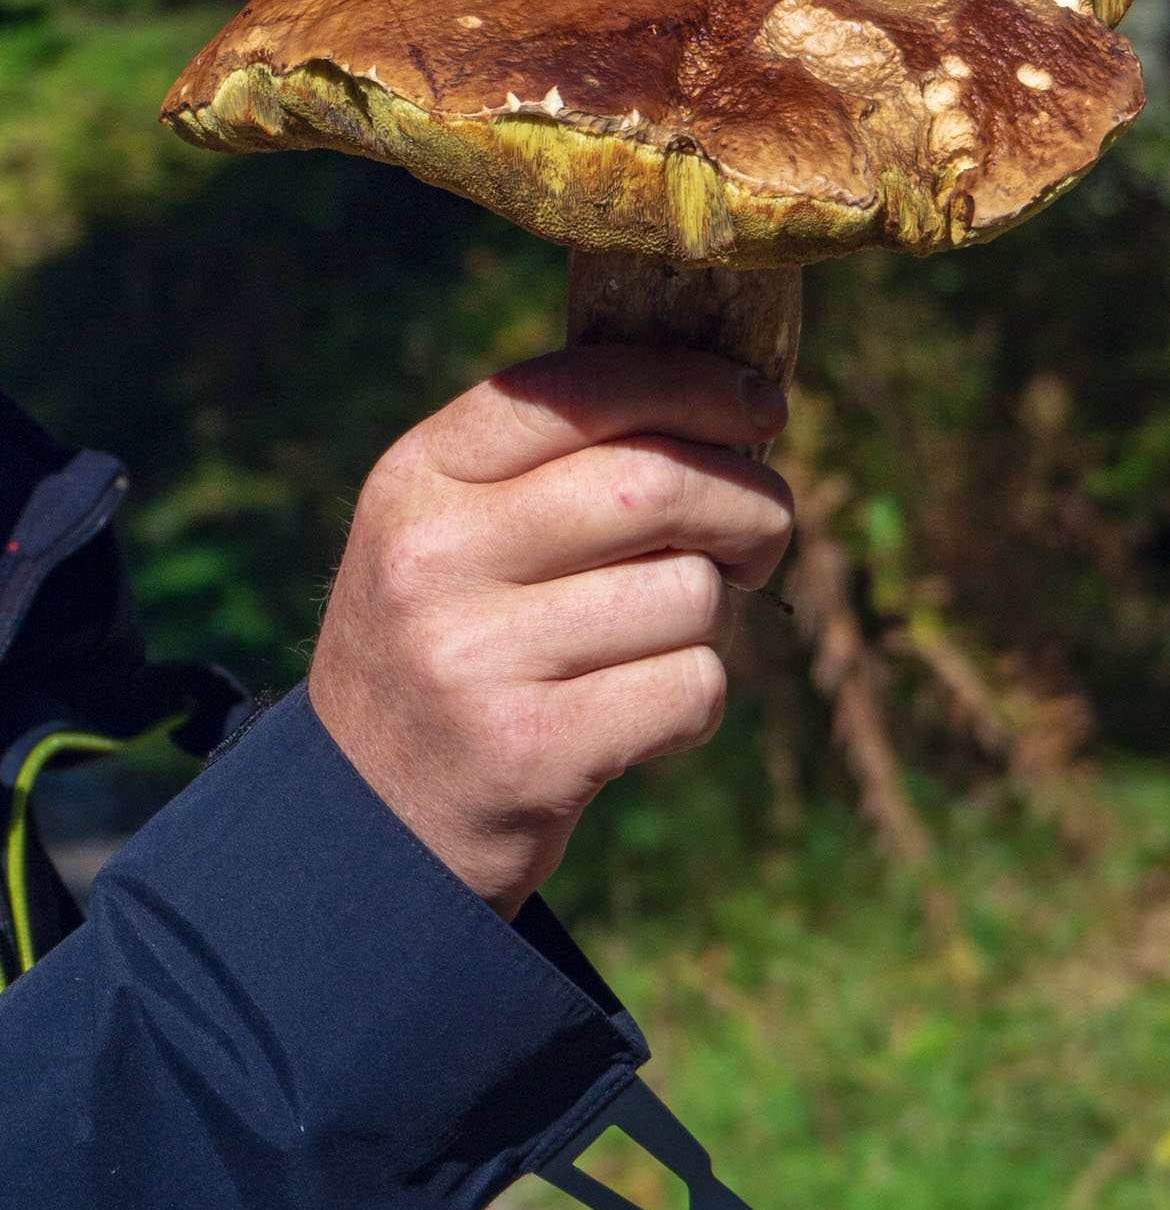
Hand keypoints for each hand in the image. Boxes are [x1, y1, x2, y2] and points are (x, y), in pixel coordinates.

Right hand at [307, 345, 792, 917]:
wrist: (367, 826)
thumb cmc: (455, 648)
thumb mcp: (454, 534)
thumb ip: (557, 464)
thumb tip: (733, 403)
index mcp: (415, 479)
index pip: (575, 388)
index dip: (691, 383)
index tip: (761, 404)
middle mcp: (433, 557)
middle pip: (656, 482)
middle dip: (747, 503)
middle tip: (760, 535)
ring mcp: (475, 658)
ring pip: (691, 592)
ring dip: (712, 617)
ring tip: (655, 641)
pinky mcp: (530, 752)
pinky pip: (692, 687)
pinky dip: (696, 699)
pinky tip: (640, 713)